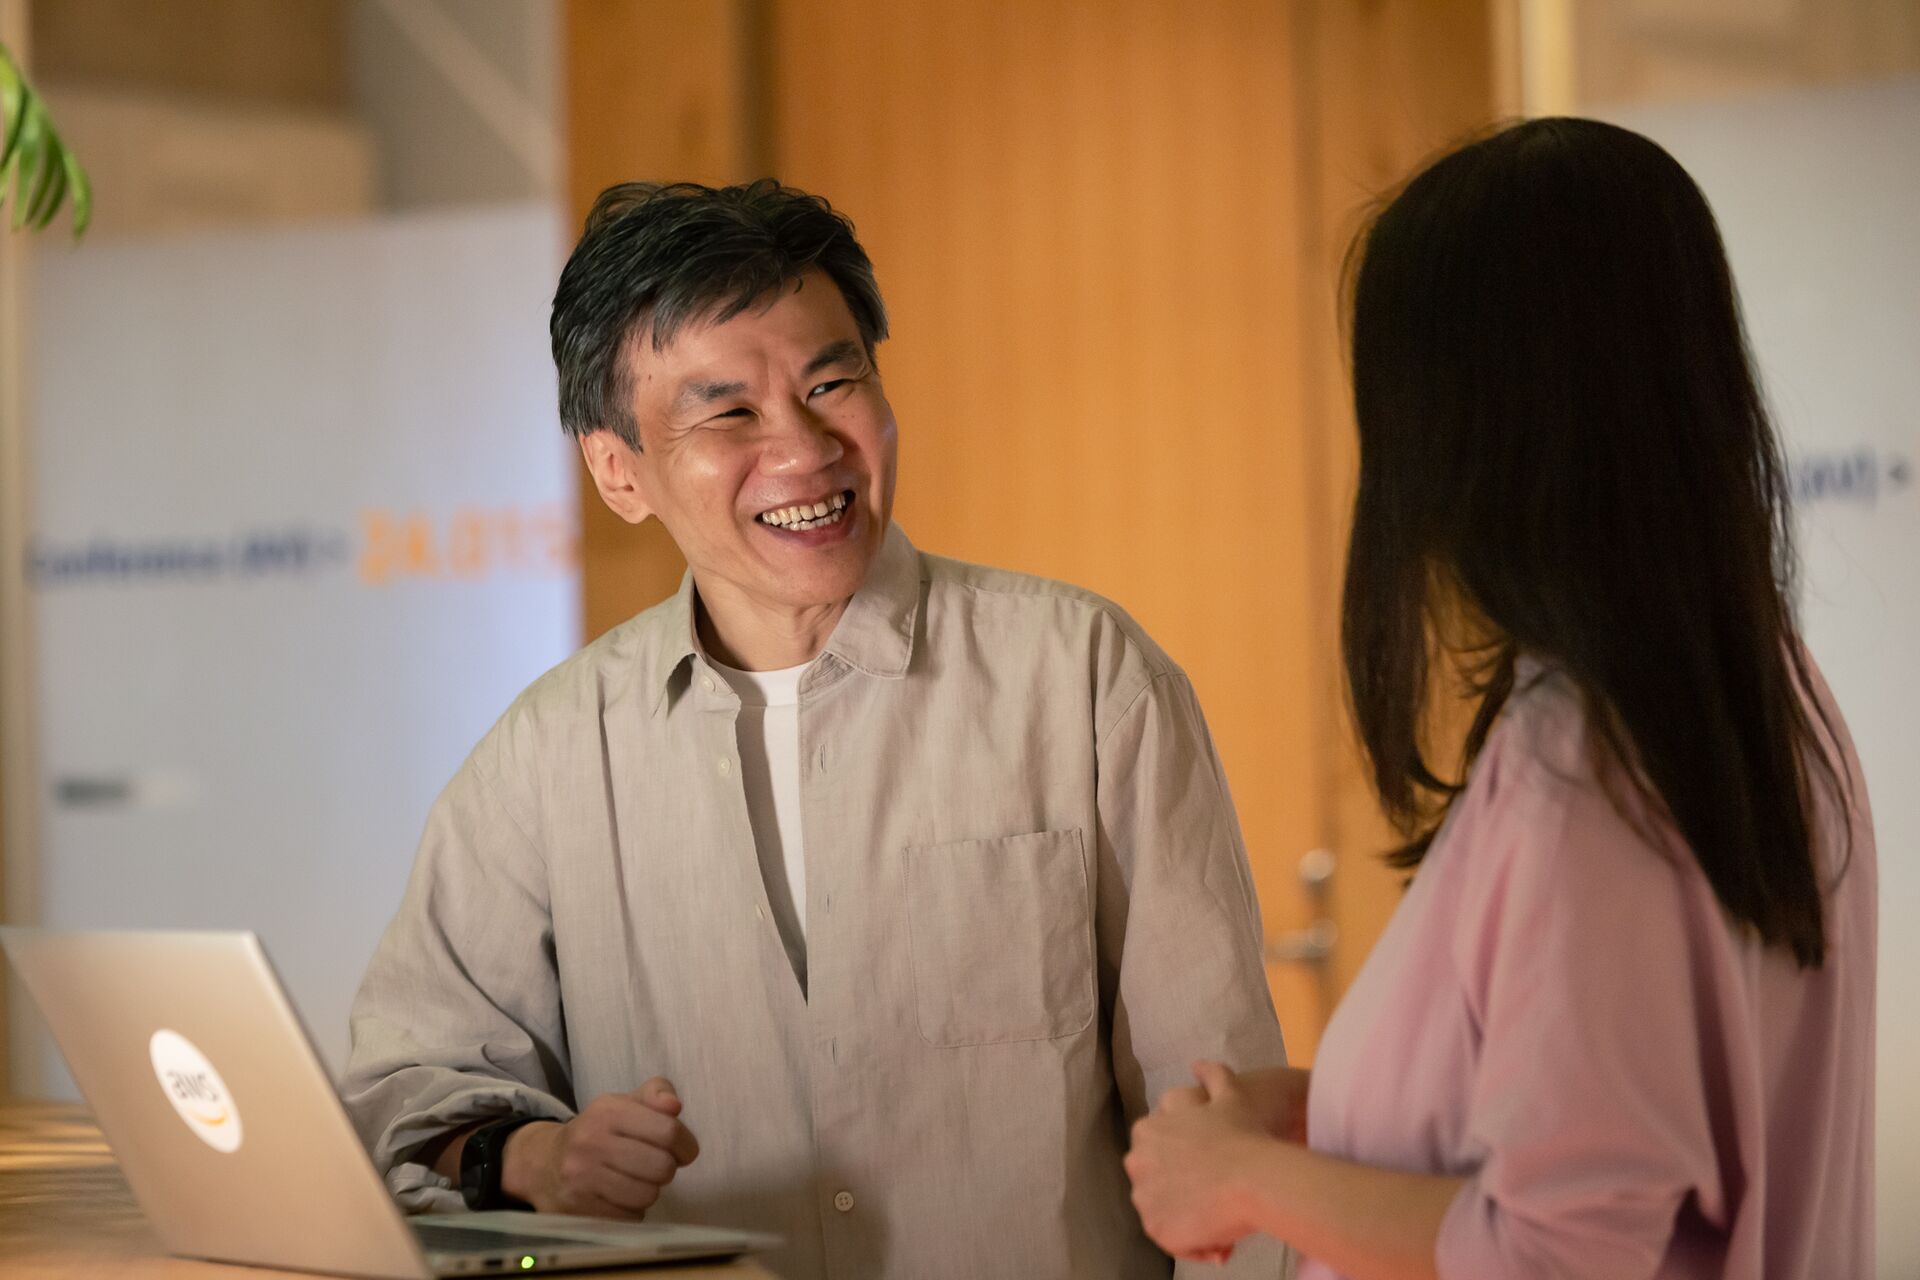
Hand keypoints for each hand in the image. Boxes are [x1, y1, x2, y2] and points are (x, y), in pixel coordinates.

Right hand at [504, 1077, 699, 1218]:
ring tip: (636, 1181)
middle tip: (654, 1167)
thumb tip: (674, 1106)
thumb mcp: (625, 1103)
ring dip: (649, 1192)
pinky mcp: (577, 1208)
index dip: (685, 1145)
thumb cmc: (598, 1131)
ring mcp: (581, 1177)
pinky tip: (619, 1197)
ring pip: (647, 1195)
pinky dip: (632, 1211)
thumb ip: (656, 1093)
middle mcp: (591, 1141)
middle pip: (662, 1167)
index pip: (668, 1131)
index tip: (683, 1151)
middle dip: (666, 1170)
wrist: (544, 1162)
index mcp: (608, 1110)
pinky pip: (629, 1217)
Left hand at [1125, 1061, 1272, 1263]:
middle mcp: (1137, 1161)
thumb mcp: (1230, 1095)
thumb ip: (1212, 1075)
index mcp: (1147, 1130)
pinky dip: (1188, 1237)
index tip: (1208, 1163)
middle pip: (1155, 1178)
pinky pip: (1170, 1236)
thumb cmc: (1244, 1135)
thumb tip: (1197, 1065)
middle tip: (1214, 1187)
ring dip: (1183, 1209)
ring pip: (1163, 1208)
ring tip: (1217, 1210)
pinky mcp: (1155, 1228)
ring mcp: (1144, 1196)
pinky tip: (1215, 1232)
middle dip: (1179, 1183)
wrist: (1255, 1178)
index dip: (1185, 1158)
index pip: (1157, 1149)